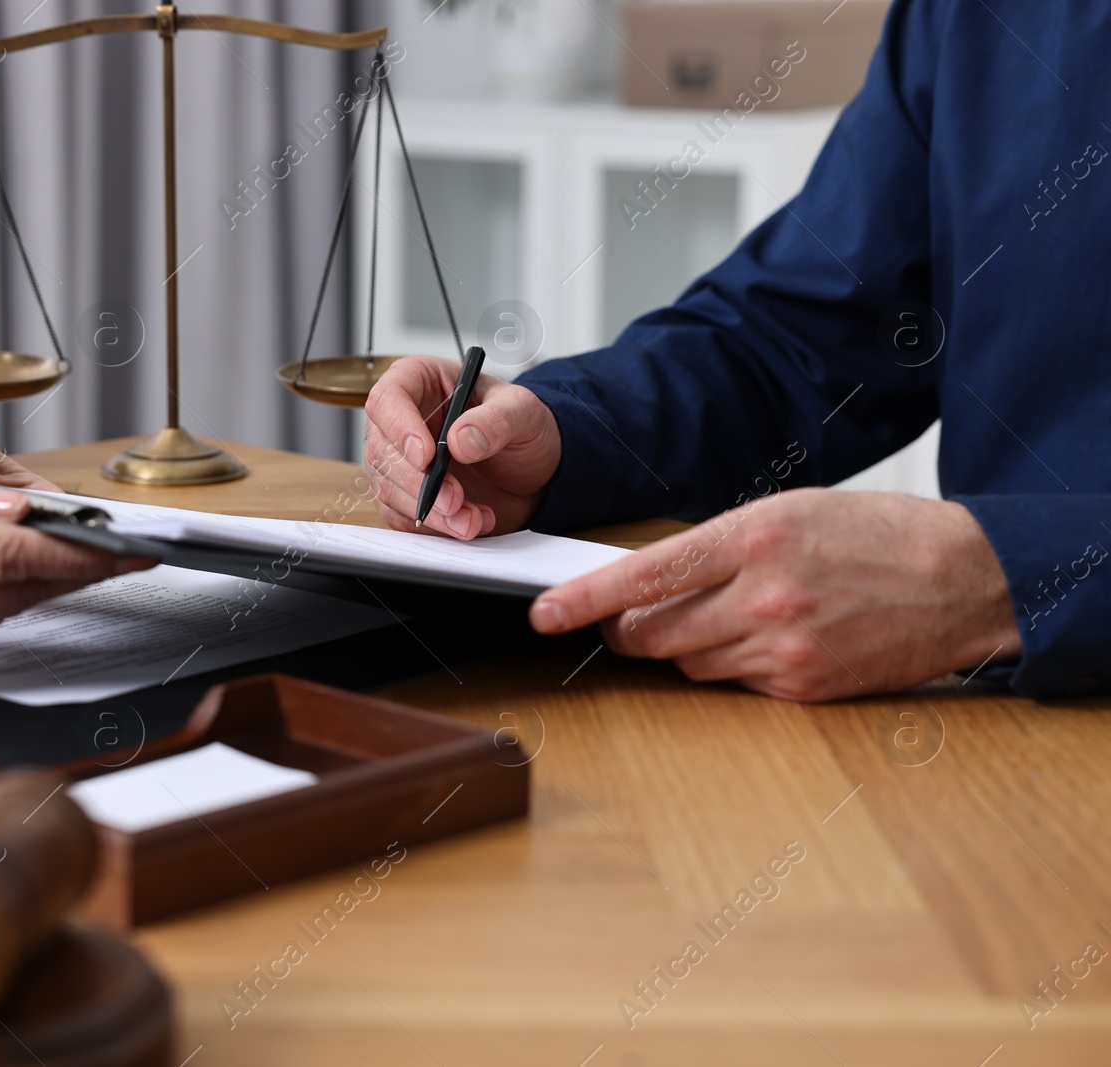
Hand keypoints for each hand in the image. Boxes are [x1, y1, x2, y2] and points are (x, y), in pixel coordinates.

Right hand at [0, 448, 152, 664]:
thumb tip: (16, 507)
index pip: (11, 557)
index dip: (80, 552)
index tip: (128, 546)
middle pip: (17, 594)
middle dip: (77, 572)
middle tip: (128, 552)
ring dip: (43, 586)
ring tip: (87, 558)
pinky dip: (0, 599)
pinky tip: (22, 574)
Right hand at [365, 356, 561, 538]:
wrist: (532, 469)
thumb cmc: (520, 426)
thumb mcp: (523, 411)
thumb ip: (497, 420)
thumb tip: (459, 439)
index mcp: (419, 381)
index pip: (388, 397)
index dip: (400, 427)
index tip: (426, 456)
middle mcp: (401, 420)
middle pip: (382, 451)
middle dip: (417, 482)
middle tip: (454, 499)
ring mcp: (399, 460)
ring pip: (388, 489)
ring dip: (429, 511)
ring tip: (471, 519)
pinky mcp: (405, 495)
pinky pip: (402, 516)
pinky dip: (435, 526)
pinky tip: (470, 522)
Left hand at [528, 488, 1021, 700]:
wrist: (965, 579)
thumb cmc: (875, 534)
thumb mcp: (788, 512)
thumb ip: (717, 547)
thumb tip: (649, 581)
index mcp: (755, 537)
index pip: (646, 576)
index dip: (584, 599)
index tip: (544, 612)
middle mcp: (764, 597)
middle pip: (652, 634)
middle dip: (627, 629)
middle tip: (629, 619)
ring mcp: (784, 649)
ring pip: (688, 665)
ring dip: (684, 647)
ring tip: (727, 617)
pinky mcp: (803, 689)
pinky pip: (733, 686)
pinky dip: (733, 667)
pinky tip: (770, 639)